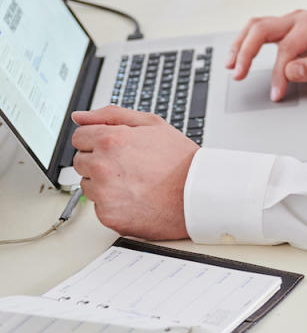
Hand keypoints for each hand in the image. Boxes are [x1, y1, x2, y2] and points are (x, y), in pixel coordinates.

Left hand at [71, 106, 198, 239]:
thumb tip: (80, 117)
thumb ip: (111, 115)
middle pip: (81, 162)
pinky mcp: (110, 216)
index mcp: (110, 140)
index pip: (79, 137)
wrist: (200, 196)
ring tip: (135, 184)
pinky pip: (100, 208)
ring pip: (88, 186)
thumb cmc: (182, 162)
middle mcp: (103, 167)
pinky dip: (114, 205)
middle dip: (100, 162)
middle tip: (129, 168)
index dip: (98, 141)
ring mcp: (105, 194)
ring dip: (104, 185)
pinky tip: (136, 199)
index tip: (115, 150)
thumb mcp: (153, 124)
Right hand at [226, 9, 306, 101]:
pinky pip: (261, 30)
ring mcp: (292, 21)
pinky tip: (239, 55)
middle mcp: (300, 18)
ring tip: (231, 65)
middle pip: (263, 28)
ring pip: (257, 26)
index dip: (279, 73)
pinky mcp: (287, 28)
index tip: (276, 93)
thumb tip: (291, 71)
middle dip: (246, 52)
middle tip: (237, 74)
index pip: (288, 48)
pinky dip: (247, 42)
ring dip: (241, 44)